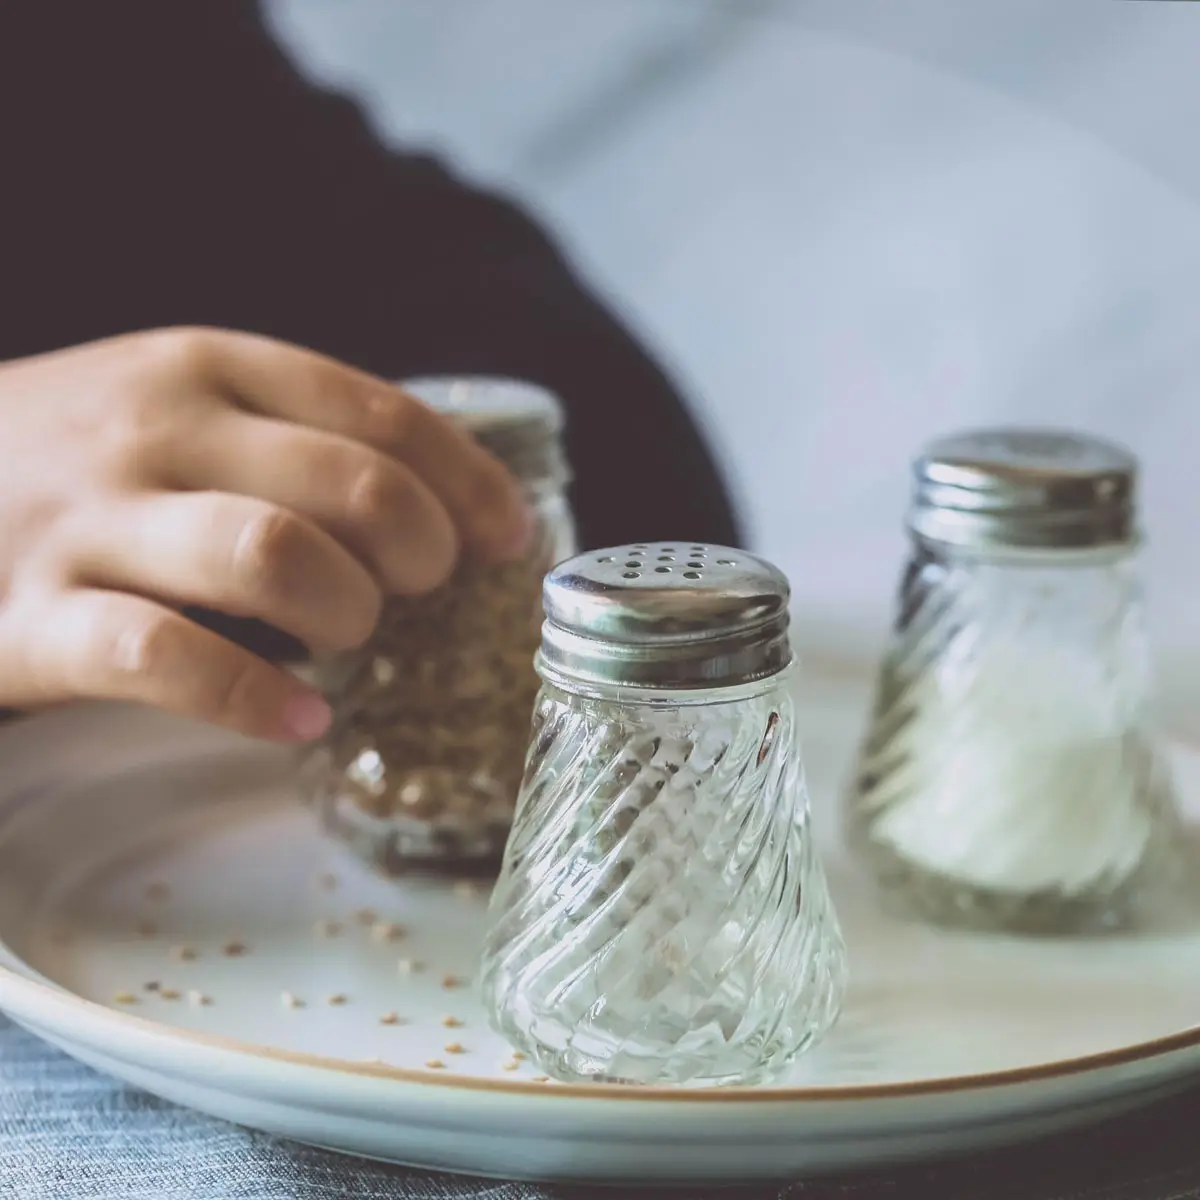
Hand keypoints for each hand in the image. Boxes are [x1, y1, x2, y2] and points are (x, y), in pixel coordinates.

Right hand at [0, 327, 530, 739]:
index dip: (469, 484)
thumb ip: (296, 438)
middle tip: (419, 592)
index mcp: (210, 366)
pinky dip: (255, 698)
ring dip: (347, 611)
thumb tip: (453, 511)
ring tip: (348, 639)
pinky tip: (301, 720)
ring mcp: (89, 520)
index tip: (509, 540)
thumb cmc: (82, 462)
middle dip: (420, 553)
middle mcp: (156, 427)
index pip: (382, 415)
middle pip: (353, 487)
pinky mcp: (29, 620)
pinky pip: (167, 659)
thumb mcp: (183, 408)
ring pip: (272, 555)